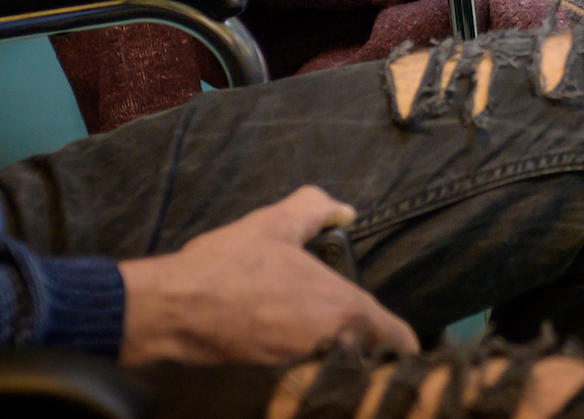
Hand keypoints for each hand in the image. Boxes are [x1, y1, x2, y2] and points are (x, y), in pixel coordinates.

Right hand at [117, 185, 417, 366]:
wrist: (173, 308)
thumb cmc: (229, 264)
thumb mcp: (275, 223)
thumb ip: (315, 208)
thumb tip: (344, 210)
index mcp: (340, 308)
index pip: (392, 334)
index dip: (404, 340)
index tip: (410, 345)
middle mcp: (327, 343)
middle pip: (366, 353)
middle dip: (370, 348)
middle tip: (366, 335)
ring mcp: (298, 364)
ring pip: (336, 361)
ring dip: (339, 354)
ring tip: (330, 338)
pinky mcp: (271, 376)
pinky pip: (306, 369)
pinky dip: (308, 361)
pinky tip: (294, 346)